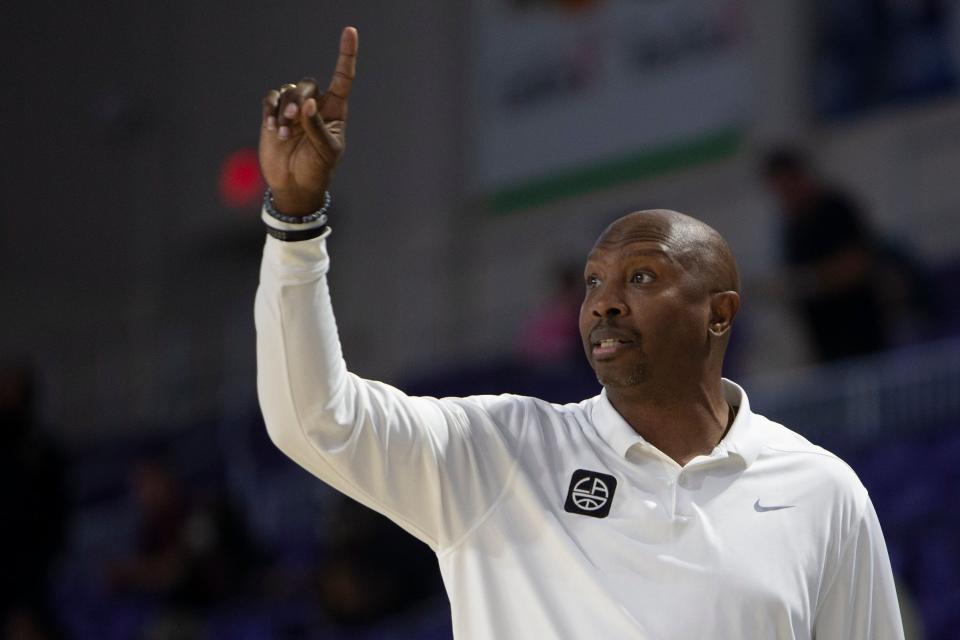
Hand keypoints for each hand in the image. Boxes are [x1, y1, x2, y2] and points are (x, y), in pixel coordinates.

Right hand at [259, 26, 357, 215]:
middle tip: (295, 120)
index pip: (342, 78)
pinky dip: (272, 110)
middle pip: (307, 84)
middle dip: (299, 99)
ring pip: (288, 91)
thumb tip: (310, 103)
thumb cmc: (317, 170)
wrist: (294, 186)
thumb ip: (318, 127)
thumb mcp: (325, 152)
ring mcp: (294, 111)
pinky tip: (275, 128)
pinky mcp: (274, 116)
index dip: (346, 55)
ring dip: (284, 109)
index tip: (349, 31)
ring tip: (285, 133)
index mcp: (334, 111)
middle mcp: (315, 107)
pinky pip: (271, 99)